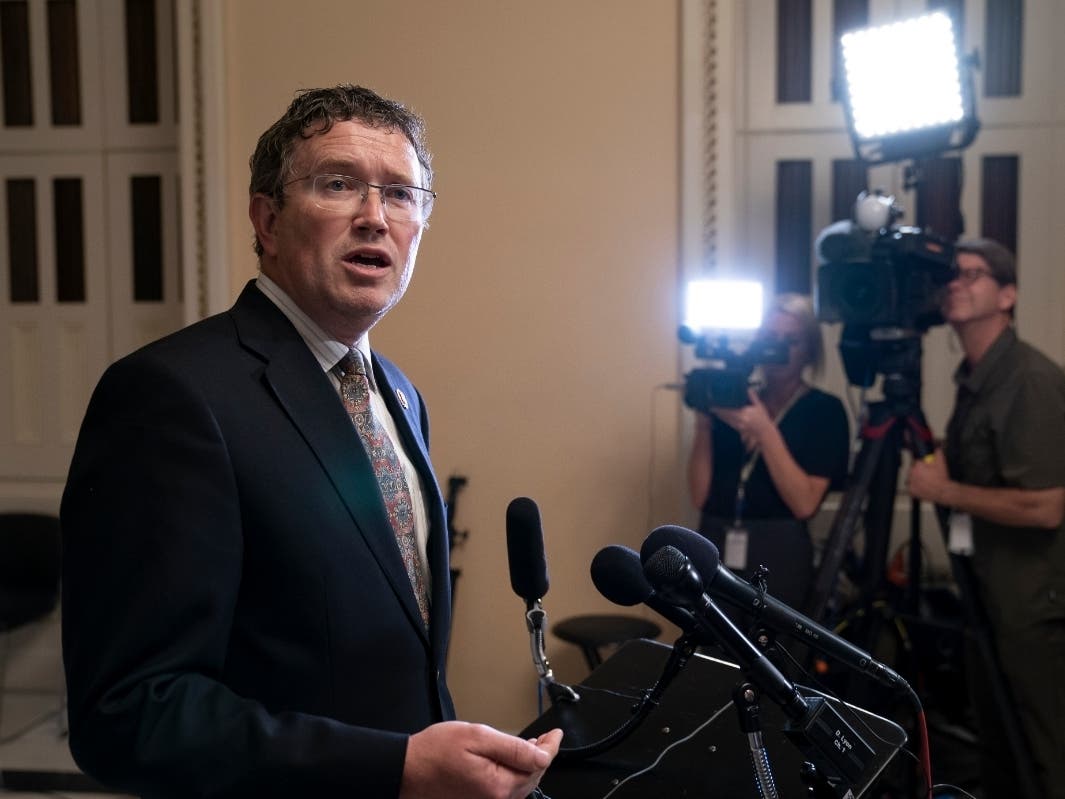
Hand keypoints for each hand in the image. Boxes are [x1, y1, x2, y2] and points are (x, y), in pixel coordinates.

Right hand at [400, 721, 562, 798]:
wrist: (408, 770)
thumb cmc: (435, 752)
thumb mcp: (477, 737)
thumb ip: (512, 747)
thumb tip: (542, 754)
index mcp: (498, 785)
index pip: (537, 765)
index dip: (550, 747)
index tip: (555, 734)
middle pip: (532, 777)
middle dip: (541, 756)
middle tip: (546, 738)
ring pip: (521, 785)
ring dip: (529, 765)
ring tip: (531, 746)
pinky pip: (507, 790)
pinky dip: (515, 774)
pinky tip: (512, 761)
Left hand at [711, 389, 773, 450]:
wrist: (765, 432)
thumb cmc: (763, 419)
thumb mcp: (759, 406)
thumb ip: (752, 397)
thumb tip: (748, 388)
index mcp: (744, 414)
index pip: (729, 410)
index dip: (720, 408)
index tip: (714, 405)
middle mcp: (739, 421)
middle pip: (724, 415)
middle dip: (717, 411)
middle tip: (711, 406)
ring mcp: (738, 426)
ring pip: (725, 420)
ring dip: (719, 415)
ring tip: (713, 410)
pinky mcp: (738, 429)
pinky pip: (729, 423)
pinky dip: (724, 419)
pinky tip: (721, 415)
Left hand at [906, 448, 953, 505]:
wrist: (943, 491)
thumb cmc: (942, 478)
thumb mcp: (941, 463)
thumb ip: (938, 453)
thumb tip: (937, 449)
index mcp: (917, 465)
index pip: (917, 463)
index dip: (923, 466)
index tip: (927, 469)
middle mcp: (912, 473)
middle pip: (913, 471)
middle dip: (919, 473)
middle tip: (927, 476)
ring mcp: (911, 482)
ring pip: (911, 479)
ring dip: (916, 480)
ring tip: (925, 483)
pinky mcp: (911, 491)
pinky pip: (910, 488)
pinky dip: (915, 488)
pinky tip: (922, 488)